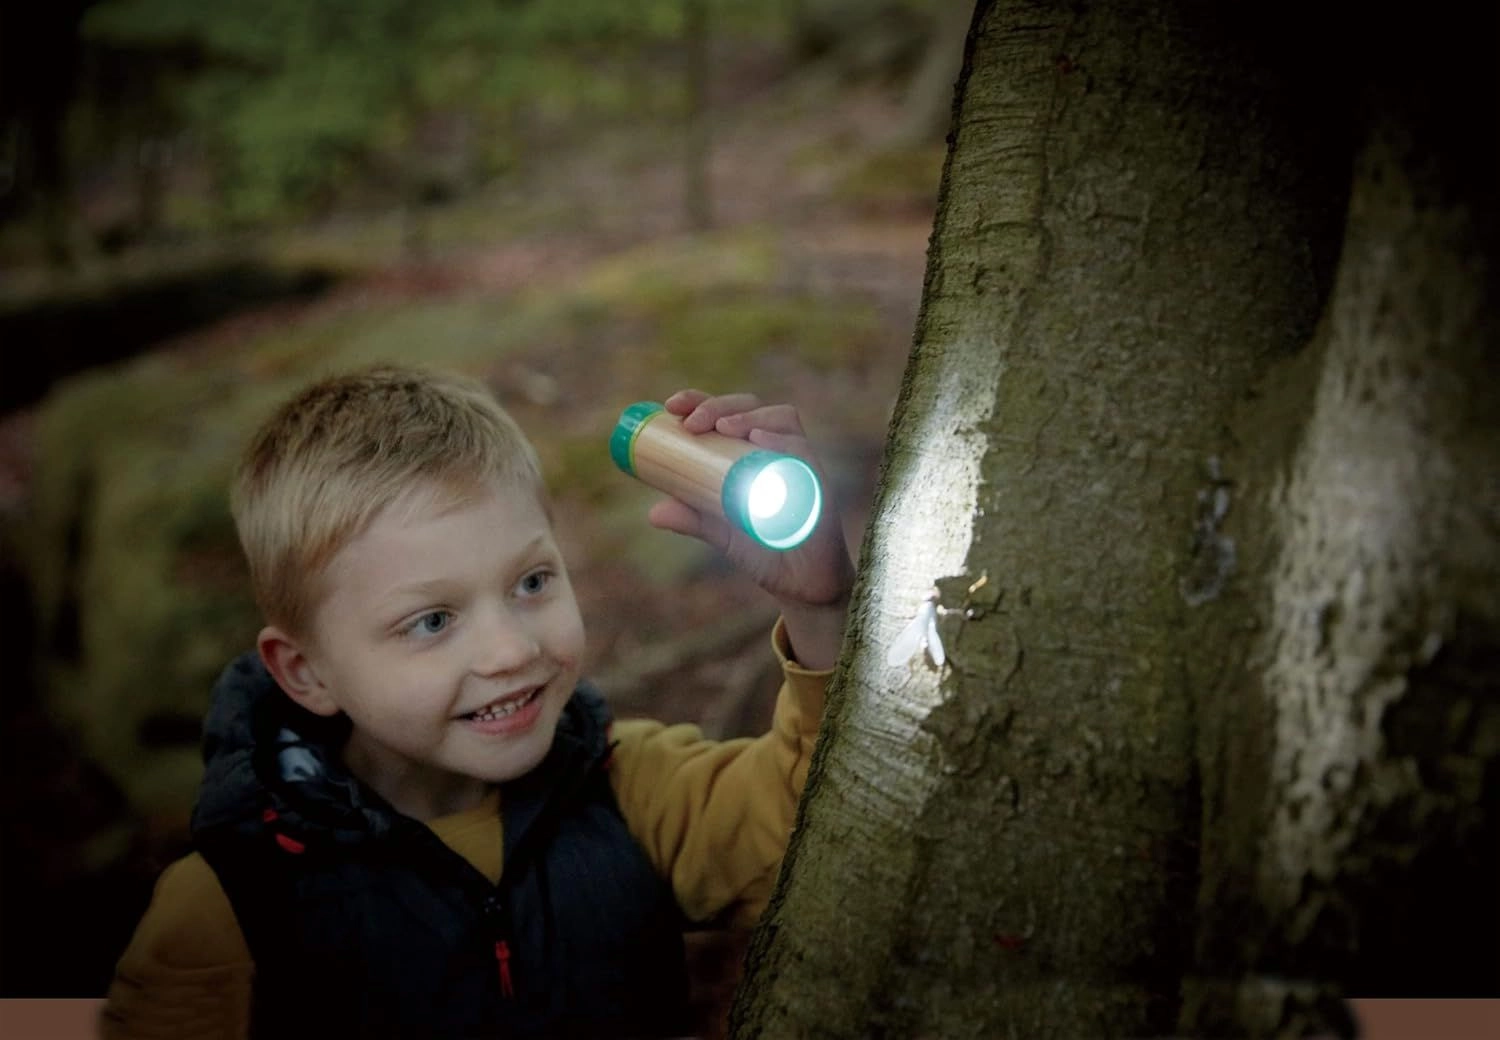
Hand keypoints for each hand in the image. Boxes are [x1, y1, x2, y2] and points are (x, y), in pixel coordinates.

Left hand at [646, 390, 855, 668]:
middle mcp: (778, 448)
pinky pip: (804, 452)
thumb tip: (654, 513)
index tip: (672, 406)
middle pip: (752, 406)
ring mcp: (800, 462)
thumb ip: (692, 518)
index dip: (701, 400)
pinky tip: (759, 440)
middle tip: (692, 424)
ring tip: (722, 427)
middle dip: (719, 406)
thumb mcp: (720, 531)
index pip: (728, 411)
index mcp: (752, 451)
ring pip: (780, 418)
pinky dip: (781, 441)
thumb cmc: (763, 548)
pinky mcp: (819, 482)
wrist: (800, 583)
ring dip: (748, 416)